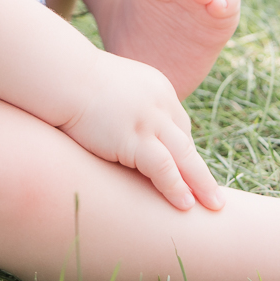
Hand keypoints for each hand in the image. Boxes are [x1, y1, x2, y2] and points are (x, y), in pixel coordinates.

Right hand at [55, 52, 223, 212]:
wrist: (63, 74)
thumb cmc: (75, 82)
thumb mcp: (111, 88)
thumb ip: (124, 105)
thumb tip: (118, 124)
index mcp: (157, 89)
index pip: (178, 125)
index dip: (182, 151)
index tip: (186, 171)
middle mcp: (160, 103)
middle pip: (187, 141)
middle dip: (202, 171)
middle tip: (216, 197)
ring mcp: (149, 120)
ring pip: (184, 156)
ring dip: (200, 183)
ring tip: (213, 206)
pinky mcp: (134, 137)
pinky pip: (163, 167)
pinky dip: (176, 186)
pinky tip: (185, 204)